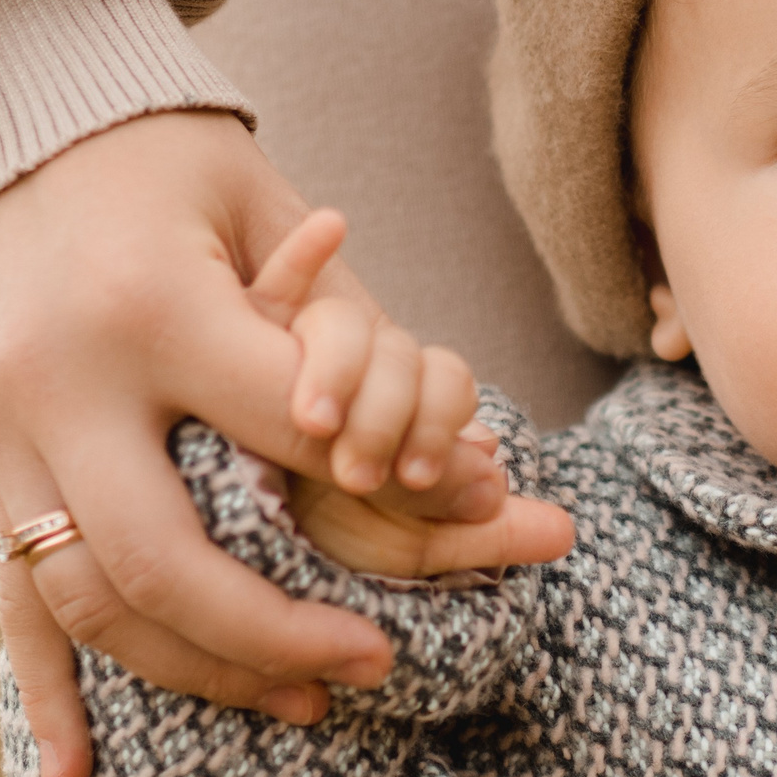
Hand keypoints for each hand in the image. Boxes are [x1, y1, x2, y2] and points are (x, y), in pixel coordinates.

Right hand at [0, 111, 507, 776]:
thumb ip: (346, 324)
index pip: (286, 429)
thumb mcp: (263, 204)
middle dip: (278, 629)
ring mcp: (3, 429)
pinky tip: (86, 774)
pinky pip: (9, 601)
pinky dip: (50, 693)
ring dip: (197, 668)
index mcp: (153, 307)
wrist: (11, 118)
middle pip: (168, 556)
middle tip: (377, 662)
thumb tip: (463, 458)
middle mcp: (65, 381)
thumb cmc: (170, 160)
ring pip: (92, 598)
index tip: (469, 518)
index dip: (385, 481)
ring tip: (300, 701)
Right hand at [251, 213, 576, 578]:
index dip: (440, 426)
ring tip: (319, 425)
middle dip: (390, 412)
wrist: (215, 548)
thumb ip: (479, 535)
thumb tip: (565, 532)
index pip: (444, 383)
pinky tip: (332, 226)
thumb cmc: (311, 549)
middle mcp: (347, 376)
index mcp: (396, 413)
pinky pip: (264, 288)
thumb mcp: (402, 545)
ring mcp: (284, 353)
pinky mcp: (211, 345)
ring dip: (342, 370)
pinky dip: (300, 255)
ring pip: (339, 327)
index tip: (425, 478)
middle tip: (364, 473)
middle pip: (396, 351)